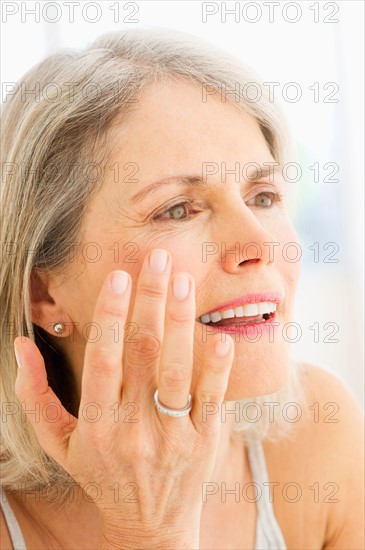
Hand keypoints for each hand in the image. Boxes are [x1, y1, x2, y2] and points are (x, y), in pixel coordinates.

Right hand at [14, 249, 233, 548]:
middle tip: (157, 258)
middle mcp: (134, 428)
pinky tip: (220, 335)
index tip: (118, 277)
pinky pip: (212, 400)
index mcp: (97, 424)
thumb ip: (34, 395)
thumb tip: (21, 345)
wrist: (149, 524)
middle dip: (149, 301)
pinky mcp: (205, 442)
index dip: (110, 316)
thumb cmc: (100, 473)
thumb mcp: (58, 443)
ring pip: (177, 371)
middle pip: (143, 353)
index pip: (103, 360)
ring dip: (181, 322)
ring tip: (183, 281)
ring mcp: (173, 436)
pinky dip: (217, 367)